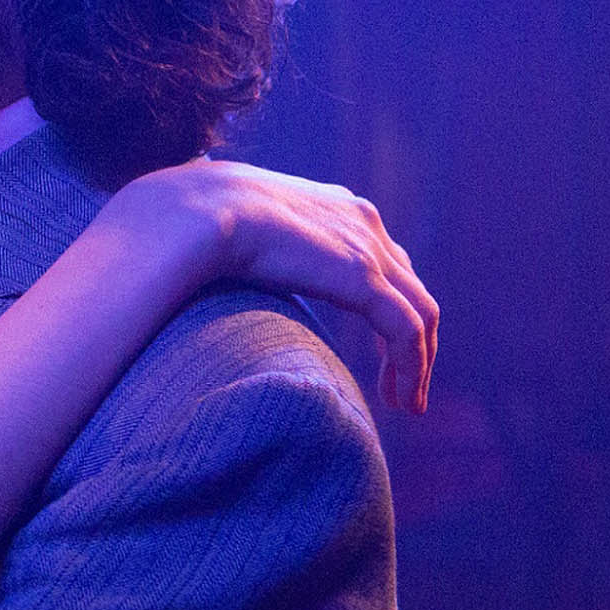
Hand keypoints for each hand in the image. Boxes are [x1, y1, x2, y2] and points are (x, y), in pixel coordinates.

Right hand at [112, 159, 439, 413]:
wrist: (194, 209)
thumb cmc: (191, 222)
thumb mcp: (233, 232)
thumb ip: (248, 251)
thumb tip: (210, 275)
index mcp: (334, 206)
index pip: (382, 260)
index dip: (386, 306)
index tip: (374, 351)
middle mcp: (362, 222)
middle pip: (409, 288)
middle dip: (412, 341)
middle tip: (400, 388)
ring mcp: (367, 247)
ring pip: (419, 314)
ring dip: (417, 363)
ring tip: (405, 403)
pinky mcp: (362, 277)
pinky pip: (405, 330)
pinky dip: (411, 368)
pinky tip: (401, 400)